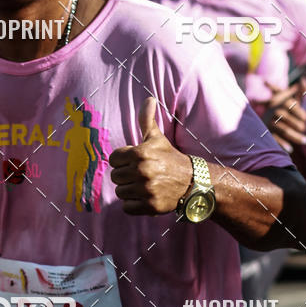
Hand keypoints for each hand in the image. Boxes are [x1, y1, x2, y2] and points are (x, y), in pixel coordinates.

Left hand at [109, 97, 192, 214]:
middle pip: (115, 177)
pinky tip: (146, 197)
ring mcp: (146, 190)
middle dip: (126, 176)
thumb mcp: (157, 138)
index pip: (113, 159)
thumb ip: (147, 119)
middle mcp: (142, 171)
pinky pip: (127, 207)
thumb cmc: (169, 158)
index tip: (135, 162)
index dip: (123, 161)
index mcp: (140, 153)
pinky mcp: (150, 206)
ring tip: (144, 186)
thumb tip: (149, 99)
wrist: (192, 182)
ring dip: (130, 191)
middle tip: (141, 175)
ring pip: (120, 192)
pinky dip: (134, 204)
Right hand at [262, 81, 305, 152]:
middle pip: (288, 118)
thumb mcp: (288, 98)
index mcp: (279, 101)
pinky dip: (282, 145)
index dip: (300, 112)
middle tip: (305, 129)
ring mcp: (269, 122)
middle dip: (299, 125)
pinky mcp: (265, 132)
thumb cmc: (281, 106)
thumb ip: (298, 91)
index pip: (291, 106)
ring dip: (296, 136)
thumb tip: (305, 81)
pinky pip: (274, 139)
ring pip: (284, 130)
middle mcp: (273, 111)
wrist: (260, 115)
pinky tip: (290, 150)